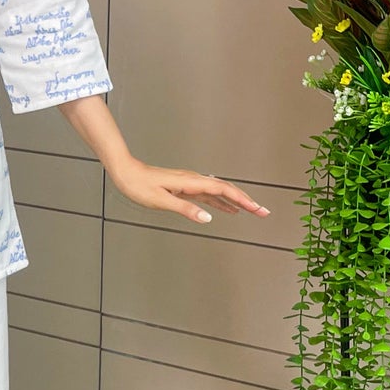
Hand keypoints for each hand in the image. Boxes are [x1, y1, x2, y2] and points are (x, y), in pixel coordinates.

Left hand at [109, 157, 269, 225]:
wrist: (126, 172)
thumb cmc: (139, 185)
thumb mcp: (161, 201)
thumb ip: (185, 209)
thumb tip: (208, 217)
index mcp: (191, 182)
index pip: (224, 190)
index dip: (242, 199)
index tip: (257, 209)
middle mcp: (194, 180)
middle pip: (227, 189)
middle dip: (246, 200)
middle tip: (263, 212)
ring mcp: (190, 183)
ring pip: (219, 192)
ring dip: (236, 201)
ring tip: (251, 211)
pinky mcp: (184, 187)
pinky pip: (208, 195)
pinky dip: (221, 202)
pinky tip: (227, 209)